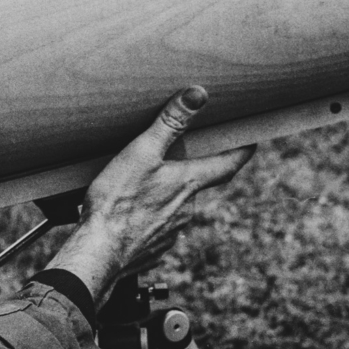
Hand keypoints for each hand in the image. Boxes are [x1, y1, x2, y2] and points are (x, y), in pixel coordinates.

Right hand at [46, 86, 254, 305]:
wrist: (98, 253)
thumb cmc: (117, 201)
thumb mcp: (141, 152)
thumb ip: (169, 123)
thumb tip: (197, 95)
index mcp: (188, 183)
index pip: (227, 165)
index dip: (240, 152)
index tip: (250, 142)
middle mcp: (186, 209)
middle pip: (194, 185)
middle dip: (185, 172)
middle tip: (170, 159)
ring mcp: (171, 232)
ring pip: (173, 207)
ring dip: (162, 196)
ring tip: (137, 187)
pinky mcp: (153, 248)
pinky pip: (155, 227)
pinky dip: (146, 217)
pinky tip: (127, 213)